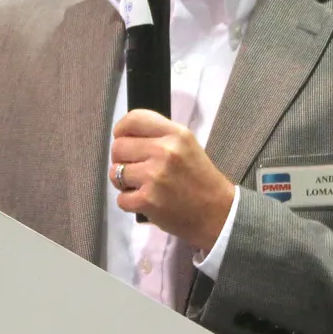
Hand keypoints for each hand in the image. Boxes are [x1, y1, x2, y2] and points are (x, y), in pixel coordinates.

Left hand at [110, 109, 234, 253]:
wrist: (217, 213)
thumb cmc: (200, 179)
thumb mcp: (187, 146)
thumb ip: (160, 136)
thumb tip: (125, 136)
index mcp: (176, 134)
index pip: (134, 119)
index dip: (121, 129)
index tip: (122, 139)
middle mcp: (165, 151)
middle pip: (118, 147)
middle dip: (121, 159)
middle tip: (136, 169)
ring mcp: (155, 176)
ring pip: (115, 173)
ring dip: (123, 182)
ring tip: (141, 186)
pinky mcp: (147, 200)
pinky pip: (120, 198)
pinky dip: (129, 203)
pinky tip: (145, 202)